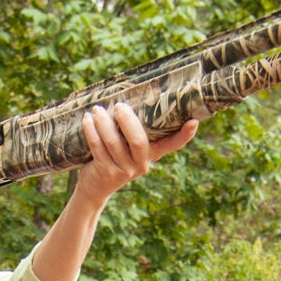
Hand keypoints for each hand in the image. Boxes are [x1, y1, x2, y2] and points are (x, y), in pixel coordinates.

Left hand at [75, 102, 197, 205]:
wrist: (95, 188)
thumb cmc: (112, 156)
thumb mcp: (126, 146)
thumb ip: (130, 128)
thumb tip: (124, 92)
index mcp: (152, 154)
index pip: (173, 145)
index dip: (184, 135)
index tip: (194, 121)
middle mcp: (142, 164)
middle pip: (138, 141)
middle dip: (127, 120)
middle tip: (118, 105)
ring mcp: (124, 171)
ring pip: (114, 143)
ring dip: (103, 123)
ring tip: (97, 109)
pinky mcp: (106, 173)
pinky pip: (98, 148)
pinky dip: (91, 131)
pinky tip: (86, 120)